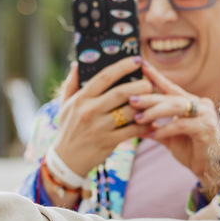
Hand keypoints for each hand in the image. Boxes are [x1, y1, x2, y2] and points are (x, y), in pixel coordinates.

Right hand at [51, 57, 152, 176]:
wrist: (66, 160)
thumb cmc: (68, 128)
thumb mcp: (65, 105)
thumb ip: (72, 83)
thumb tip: (78, 64)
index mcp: (81, 98)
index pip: (104, 76)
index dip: (122, 66)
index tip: (136, 60)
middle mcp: (90, 111)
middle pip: (120, 92)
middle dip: (139, 85)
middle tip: (150, 82)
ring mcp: (100, 127)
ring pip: (129, 112)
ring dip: (144, 105)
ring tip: (154, 100)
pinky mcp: (108, 142)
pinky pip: (131, 131)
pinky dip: (143, 125)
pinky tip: (151, 121)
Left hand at [130, 62, 219, 192]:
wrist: (209, 169)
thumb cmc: (191, 151)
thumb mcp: (168, 137)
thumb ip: (154, 127)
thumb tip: (132, 121)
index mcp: (192, 103)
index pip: (171, 87)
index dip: (156, 77)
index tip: (141, 65)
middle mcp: (201, 104)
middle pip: (171, 97)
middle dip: (149, 98)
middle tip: (131, 99)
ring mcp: (206, 115)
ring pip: (176, 107)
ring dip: (155, 112)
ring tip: (138, 118)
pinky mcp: (207, 128)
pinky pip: (182, 125)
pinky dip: (166, 130)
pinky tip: (154, 135)